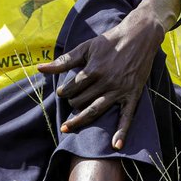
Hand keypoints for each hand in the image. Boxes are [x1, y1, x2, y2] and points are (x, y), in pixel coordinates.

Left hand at [37, 10, 165, 148]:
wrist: (140, 35)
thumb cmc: (111, 40)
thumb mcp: (86, 47)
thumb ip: (64, 60)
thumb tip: (40, 68)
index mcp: (93, 70)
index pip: (71, 88)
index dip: (65, 90)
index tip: (65, 90)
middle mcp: (106, 82)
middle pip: (81, 100)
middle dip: (72, 102)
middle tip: (72, 100)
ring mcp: (120, 90)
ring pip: (95, 110)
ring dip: (80, 120)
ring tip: (67, 126)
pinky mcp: (133, 94)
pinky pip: (127, 116)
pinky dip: (121, 132)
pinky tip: (116, 145)